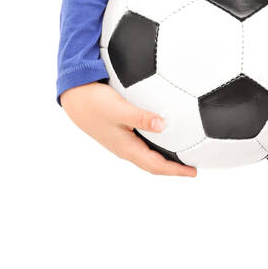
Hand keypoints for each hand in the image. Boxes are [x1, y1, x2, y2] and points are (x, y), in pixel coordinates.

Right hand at [61, 80, 197, 176]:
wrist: (73, 97)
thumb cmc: (94, 102)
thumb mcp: (119, 108)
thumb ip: (140, 117)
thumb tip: (163, 125)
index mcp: (126, 148)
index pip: (155, 165)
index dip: (174, 170)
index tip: (194, 171)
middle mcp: (125, 148)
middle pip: (153, 164)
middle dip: (173, 168)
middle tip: (193, 165)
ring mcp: (122, 141)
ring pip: (148, 155)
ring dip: (165, 158)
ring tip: (183, 153)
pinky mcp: (120, 132)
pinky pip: (143, 144)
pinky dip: (157, 145)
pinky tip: (166, 134)